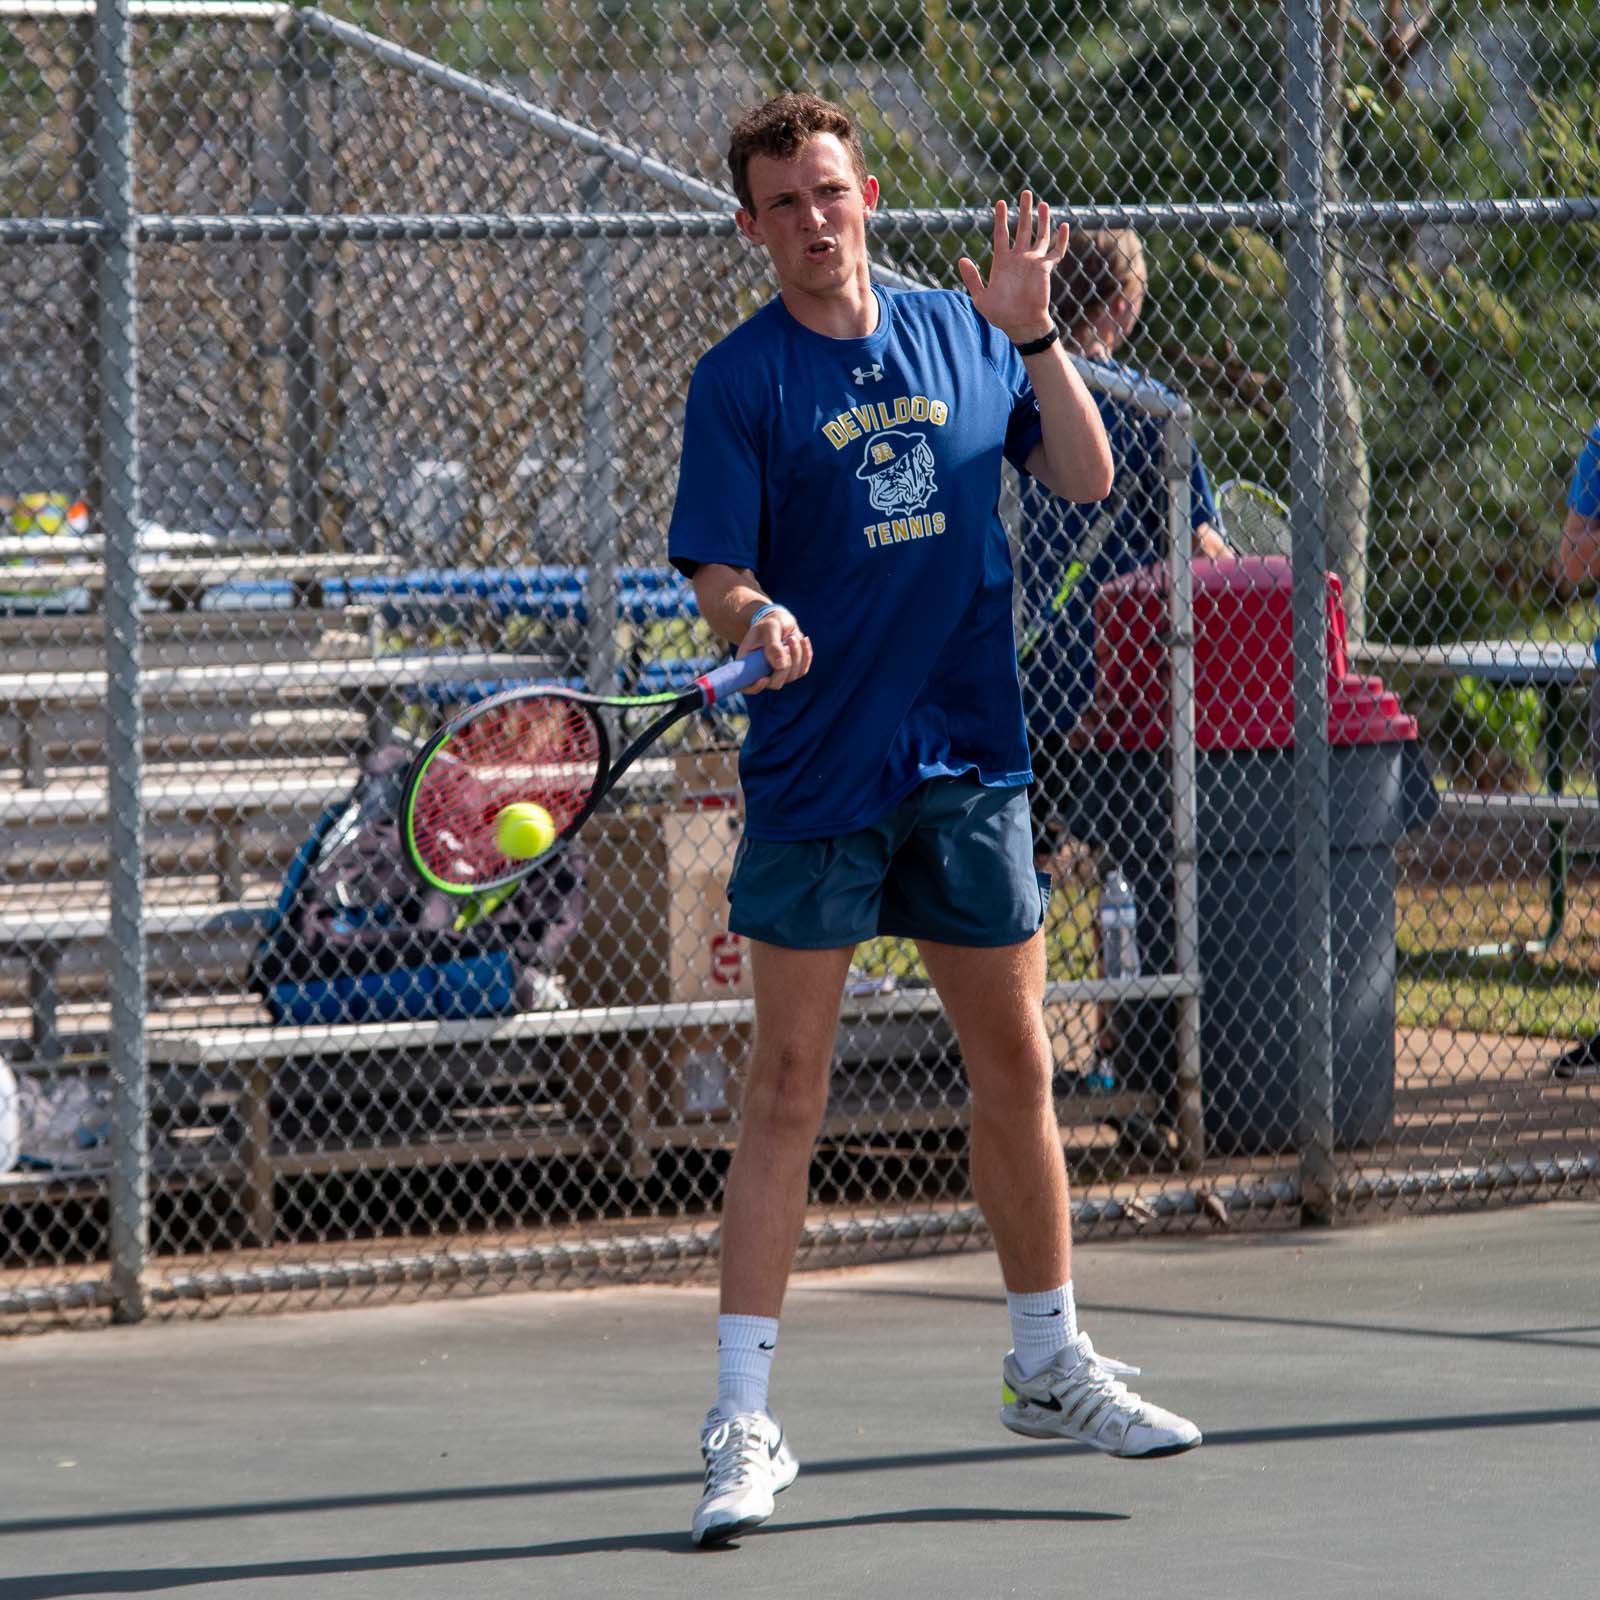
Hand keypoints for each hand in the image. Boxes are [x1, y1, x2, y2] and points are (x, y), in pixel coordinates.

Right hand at [736, 605, 811, 693]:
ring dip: (796, 654)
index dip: (755, 687)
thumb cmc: (769, 624)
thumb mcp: (769, 629)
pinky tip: (803, 640)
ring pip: (792, 676)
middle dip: (785, 664)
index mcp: (748, 664)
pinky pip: (803, 669)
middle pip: (775, 683)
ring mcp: (778, 674)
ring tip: (792, 637)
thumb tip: (780, 666)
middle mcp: (762, 673)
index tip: (764, 678)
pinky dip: (805, 654)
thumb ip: (773, 646)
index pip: (747, 686)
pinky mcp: (793, 671)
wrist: (780, 621)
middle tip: (787, 643)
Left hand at [957, 191, 1066, 344]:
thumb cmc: (1000, 316)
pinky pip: (1056, 252)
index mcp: (1002, 262)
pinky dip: (1061, 240)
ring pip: (1039, 235)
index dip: (1000, 218)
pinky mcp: (1045, 269)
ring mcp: (1032, 262)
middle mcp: (1018, 258)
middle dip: (1024, 211)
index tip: (1000, 203)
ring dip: (1041, 220)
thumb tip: (962, 260)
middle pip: (1022, 229)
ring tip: (1042, 204)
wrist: (1020, 326)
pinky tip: (1064, 226)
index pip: (1001, 234)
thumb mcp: (980, 298)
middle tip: (1026, 193)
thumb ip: (972, 279)